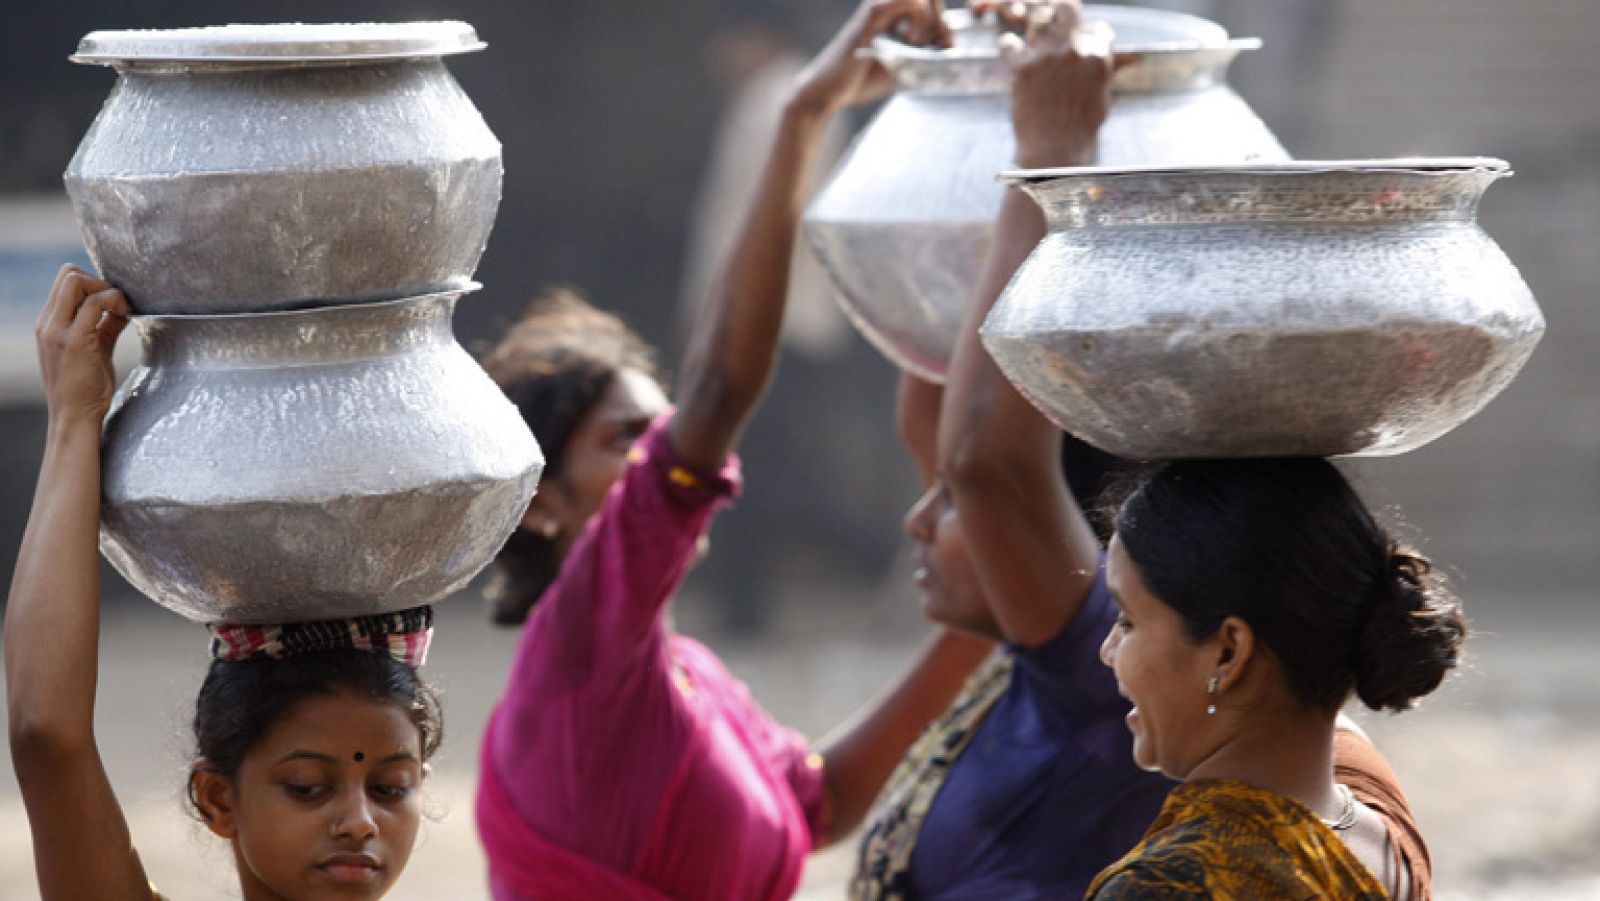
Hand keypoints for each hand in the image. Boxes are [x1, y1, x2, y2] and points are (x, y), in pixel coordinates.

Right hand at [35, 265, 130, 425]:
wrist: (74, 416)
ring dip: (108, 289)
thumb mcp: (93, 349)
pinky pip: (95, 303)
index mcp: (49, 324)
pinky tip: (127, 315)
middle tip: (120, 303)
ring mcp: (58, 330)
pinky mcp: (75, 340)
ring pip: (76, 281)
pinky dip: (115, 301)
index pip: (64, 281)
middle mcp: (48, 323)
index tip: (114, 302)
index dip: (93, 283)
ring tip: (124, 309)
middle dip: (100, 281)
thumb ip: (103, 326)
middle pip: (68, 274)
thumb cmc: (85, 387)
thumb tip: (120, 308)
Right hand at [791, 0, 950, 118]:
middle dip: (943, 22)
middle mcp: (887, 3)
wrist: (829, 91)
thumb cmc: (862, 80)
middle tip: (942, 46)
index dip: (945, 21)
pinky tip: (910, 42)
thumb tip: (951, 49)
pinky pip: (908, 1)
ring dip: (933, 20)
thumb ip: (923, 52)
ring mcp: (879, 4)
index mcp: (894, 13)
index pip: (931, 2)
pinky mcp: (872, 12)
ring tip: (922, 45)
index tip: (946, 45)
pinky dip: (919, 21)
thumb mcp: (903, 65)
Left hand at [1000, 1, 1126, 168]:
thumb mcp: (1101, 99)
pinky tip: (1010, 48)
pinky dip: (1008, 45)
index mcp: (1098, 57)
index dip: (1090, 35)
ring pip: (1038, 18)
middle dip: (1063, 13)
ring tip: (1033, 36)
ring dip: (1036, 26)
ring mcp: (1046, 56)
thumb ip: (1101, 73)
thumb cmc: (1080, 131)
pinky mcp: (1022, 68)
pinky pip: (1009, 43)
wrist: (1054, 151)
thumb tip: (1103, 61)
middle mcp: (1074, 50)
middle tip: (1057, 23)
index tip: (1083, 42)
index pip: (1098, 28)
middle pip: (1069, 9)